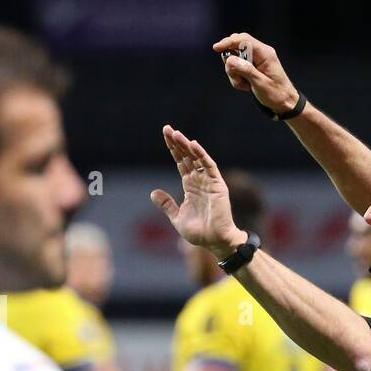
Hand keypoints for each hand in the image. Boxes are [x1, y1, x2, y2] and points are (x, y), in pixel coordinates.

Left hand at [150, 125, 245, 257]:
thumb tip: (153, 193)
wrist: (215, 242)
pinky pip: (209, 166)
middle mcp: (199, 181)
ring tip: (176, 133)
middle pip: (187, 156)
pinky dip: (201, 155)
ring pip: (197, 158)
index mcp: (190, 186)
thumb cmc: (199, 233)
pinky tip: (192, 144)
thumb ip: (166, 204)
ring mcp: (209, 182)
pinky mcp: (218, 185)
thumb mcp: (176, 217)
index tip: (165, 135)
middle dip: (177, 143)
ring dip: (187, 145)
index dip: (173, 149)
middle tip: (167, 128)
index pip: (180, 162)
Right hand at [212, 33, 299, 115]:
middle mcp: (260, 53)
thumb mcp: (260, 83)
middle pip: (237, 47)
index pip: (243, 40)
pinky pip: (238, 67)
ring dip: (234, 73)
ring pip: (235, 59)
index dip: (228, 42)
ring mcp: (256, 59)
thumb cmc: (276, 94)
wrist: (286, 104)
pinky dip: (238, 77)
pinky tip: (246, 86)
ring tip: (244, 86)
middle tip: (236, 77)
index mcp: (265, 53)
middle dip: (231, 61)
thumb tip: (230, 59)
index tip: (216, 48)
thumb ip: (246, 70)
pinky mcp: (253, 67)